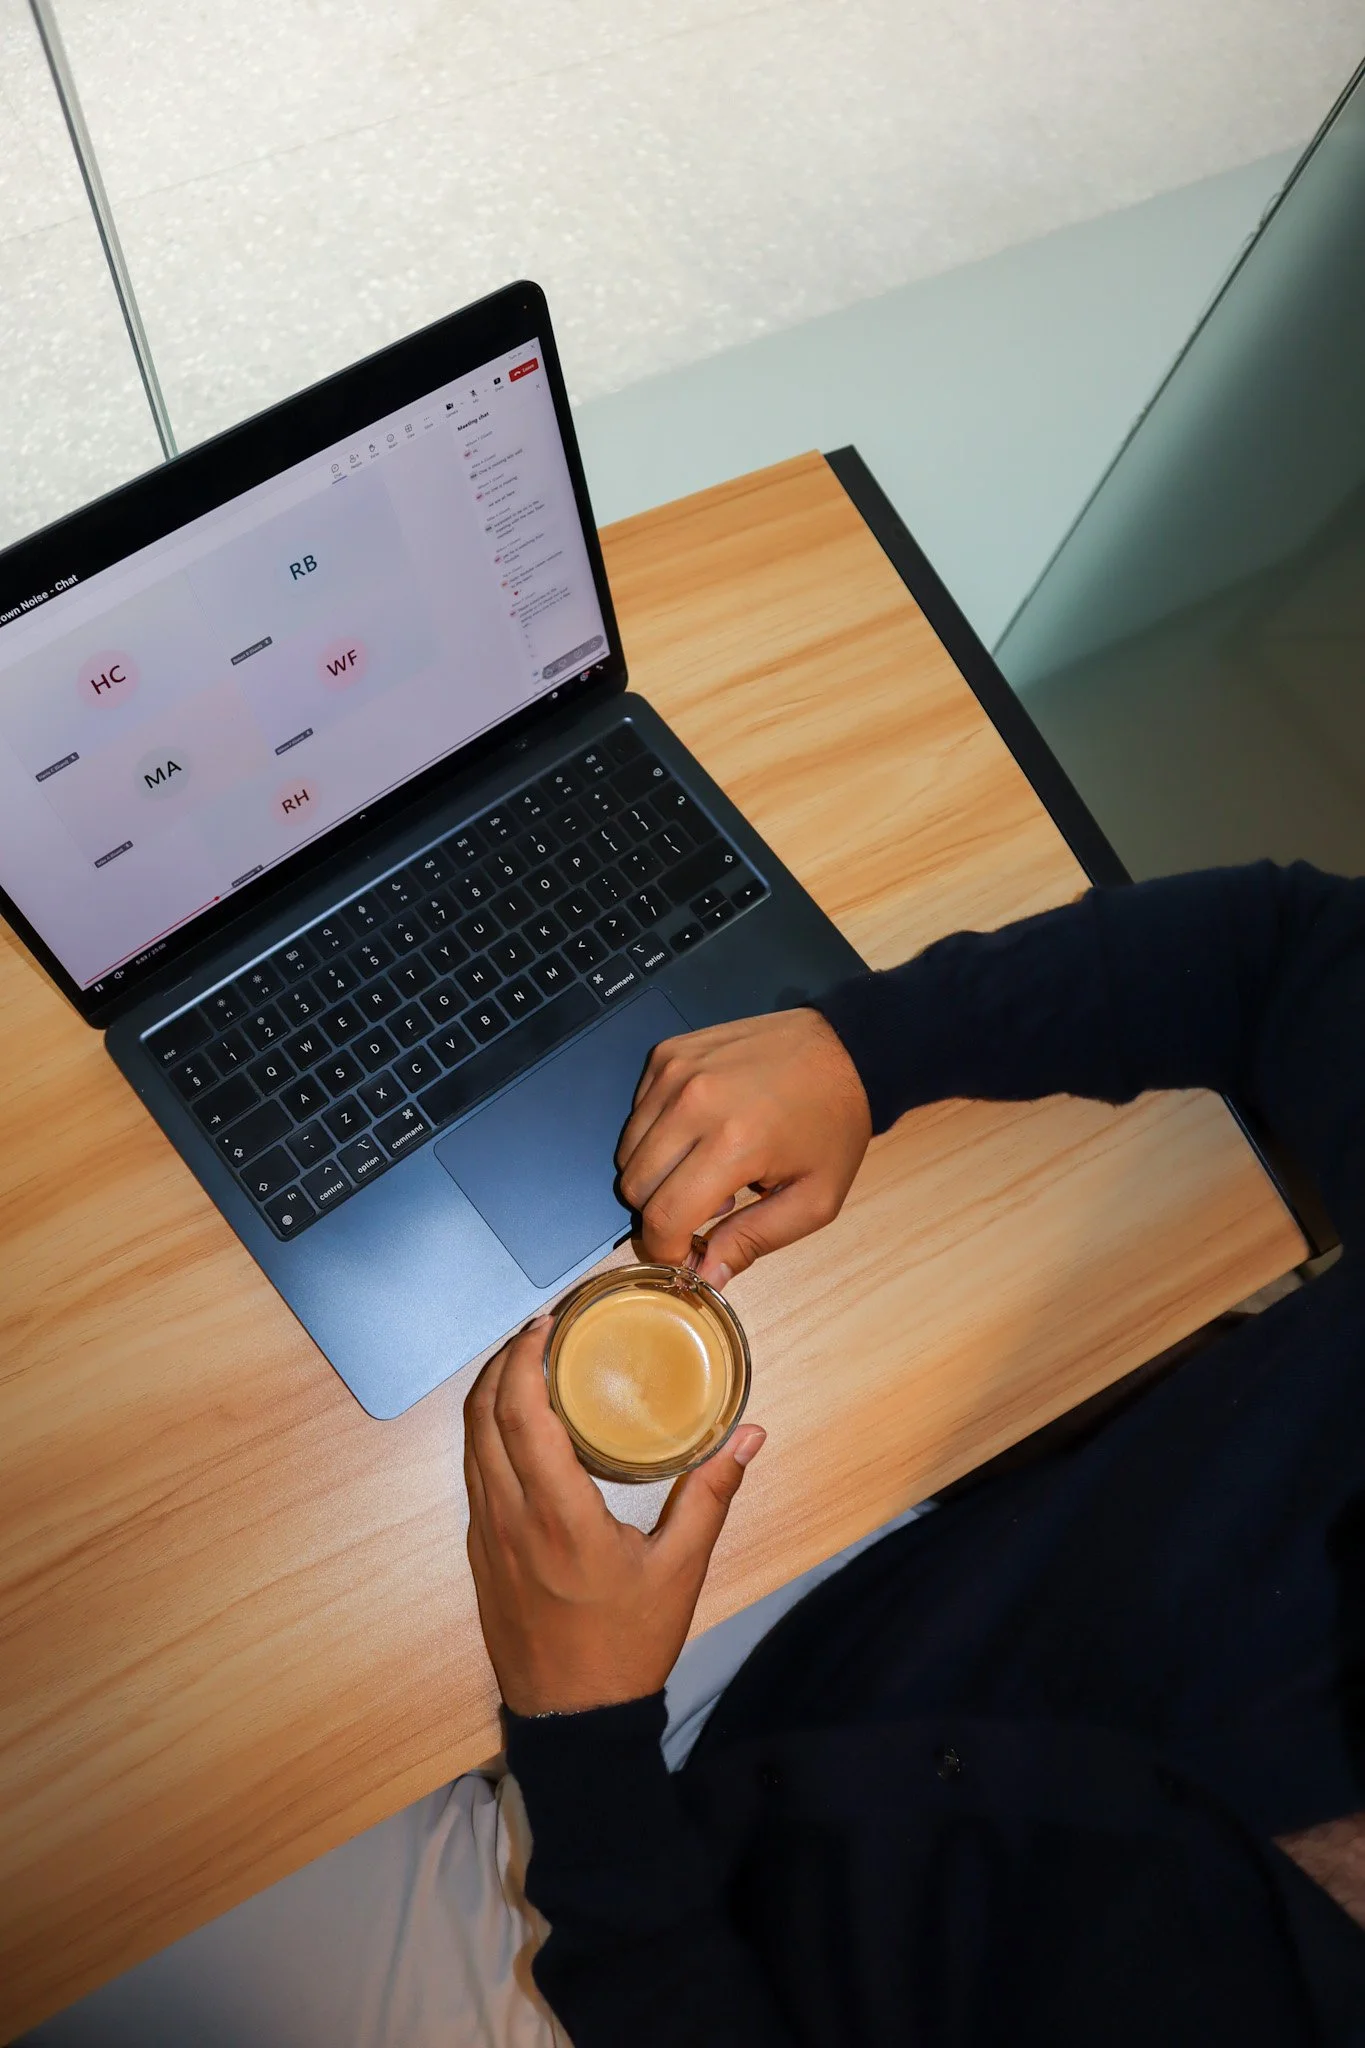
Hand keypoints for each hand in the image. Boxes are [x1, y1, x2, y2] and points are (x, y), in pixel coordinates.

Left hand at [463, 1319, 765, 1715]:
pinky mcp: (480, 1552)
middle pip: (482, 1416)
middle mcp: (510, 1519)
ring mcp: (486, 1536)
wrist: (573, 1721)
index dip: (524, 1359)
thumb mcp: (680, 1571)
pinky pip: (473, 1473)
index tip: (547, 1323)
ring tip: (529, 1362)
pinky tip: (520, 1423)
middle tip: (541, 1330)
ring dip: (489, 1394)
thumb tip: (750, 1434)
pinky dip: (487, 1431)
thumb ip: (710, 1497)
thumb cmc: (628, 1646)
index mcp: (558, 1518)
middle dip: (503, 1361)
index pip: (522, 1416)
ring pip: (469, 1443)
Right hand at [616, 1008, 871, 1286]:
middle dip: (661, 1212)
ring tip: (708, 1167)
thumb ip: (754, 1241)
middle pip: (635, 1185)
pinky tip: (700, 1133)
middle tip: (709, 1205)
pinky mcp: (668, 1053)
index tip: (684, 1255)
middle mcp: (693, 1102)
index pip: (662, 1216)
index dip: (665, 1250)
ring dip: (657, 1174)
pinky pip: (637, 1114)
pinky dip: (657, 1136)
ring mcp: (675, 1071)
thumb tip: (704, 1277)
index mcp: (733, 1144)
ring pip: (628, 1150)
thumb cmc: (833, 1127)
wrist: (843, 1048)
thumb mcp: (814, 1200)